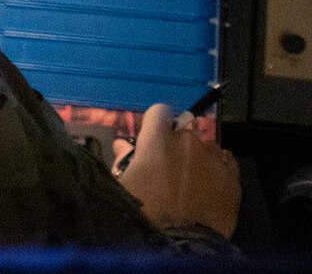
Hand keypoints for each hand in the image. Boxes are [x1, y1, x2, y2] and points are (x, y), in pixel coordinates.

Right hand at [116, 103, 239, 237]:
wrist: (181, 244)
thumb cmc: (145, 213)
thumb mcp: (123, 184)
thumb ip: (124, 159)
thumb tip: (123, 146)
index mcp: (158, 140)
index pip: (159, 112)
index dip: (154, 124)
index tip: (151, 140)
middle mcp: (188, 142)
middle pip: (183, 132)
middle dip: (175, 146)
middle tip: (167, 168)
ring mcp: (213, 159)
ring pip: (206, 147)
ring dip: (197, 158)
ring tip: (190, 181)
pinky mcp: (233, 179)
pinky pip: (227, 163)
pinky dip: (218, 169)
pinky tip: (209, 184)